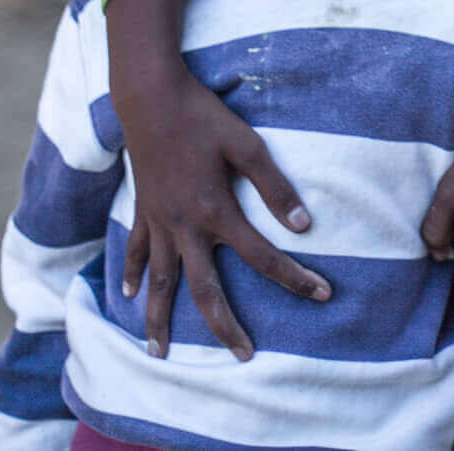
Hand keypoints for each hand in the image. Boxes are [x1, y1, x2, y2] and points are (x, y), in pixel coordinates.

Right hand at [107, 0, 330, 359]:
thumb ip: (275, 186)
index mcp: (217, 211)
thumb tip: (303, 224)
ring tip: (159, 352)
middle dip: (225, 327)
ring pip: (160, 283)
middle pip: (206, 290)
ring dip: (160, 320)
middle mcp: (186, 226)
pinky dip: (134, 274)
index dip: (295, 278)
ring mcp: (160, 221)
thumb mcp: (247, 144)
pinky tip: (131, 297)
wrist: (149, 97)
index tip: (322, 295)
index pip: (263, 257)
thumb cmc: (202, 117)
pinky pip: (138, 250)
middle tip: (242, 357)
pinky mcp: (142, 209)